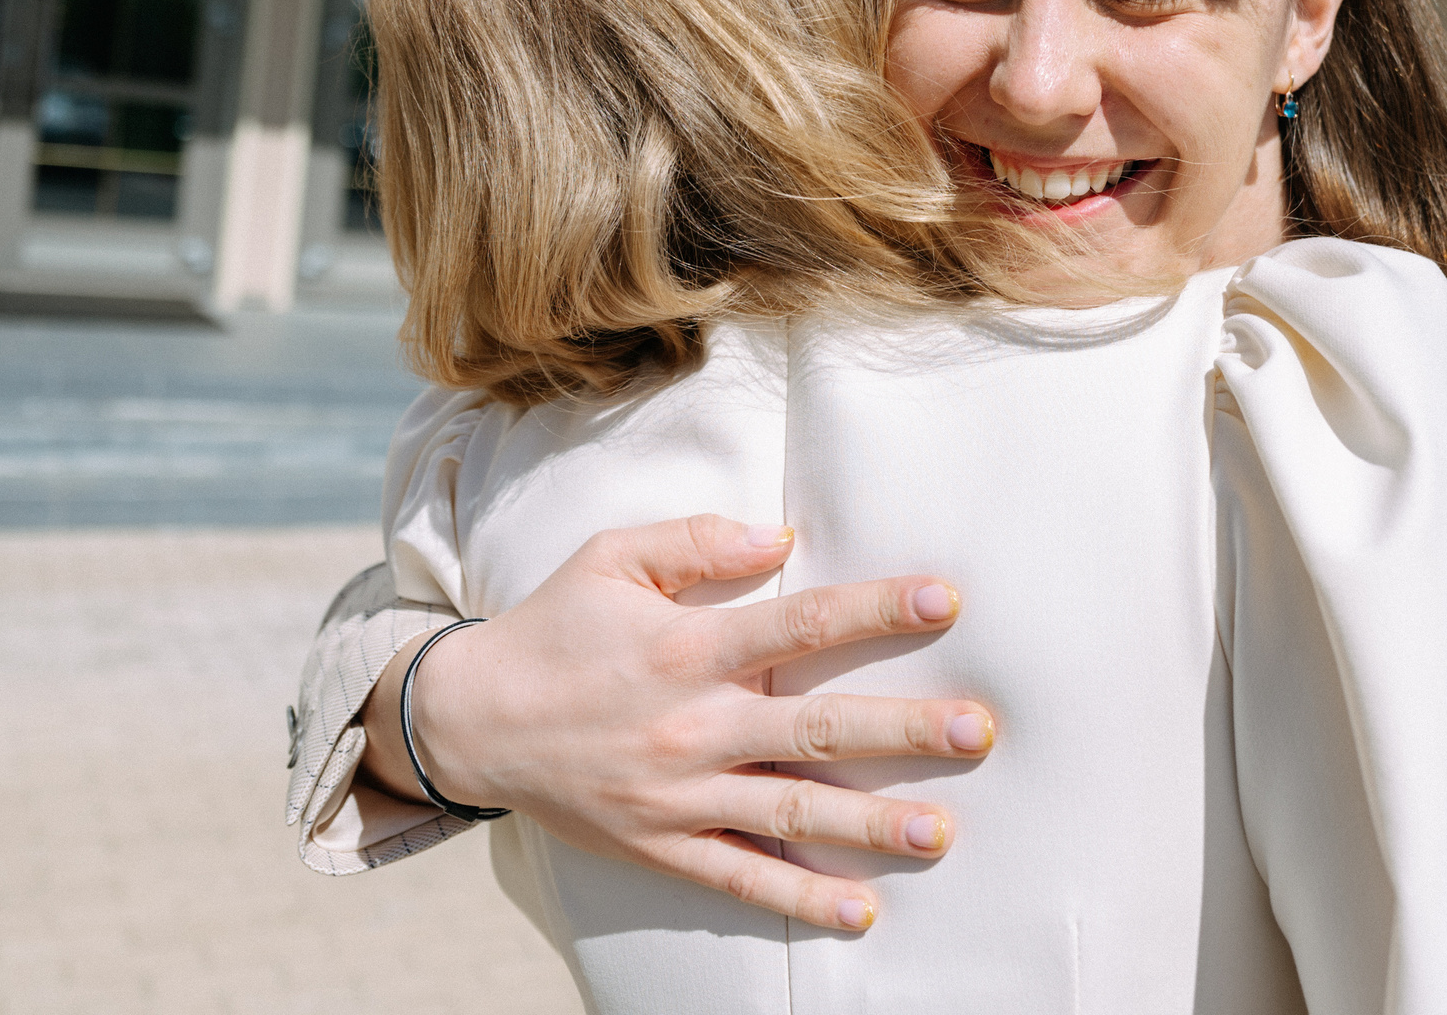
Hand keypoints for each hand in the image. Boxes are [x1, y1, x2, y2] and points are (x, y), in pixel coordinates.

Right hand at [360, 516, 990, 931]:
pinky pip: (741, 875)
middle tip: (976, 730)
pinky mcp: (661, 844)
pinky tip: (861, 909)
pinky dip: (800, 896)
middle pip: (815, 727)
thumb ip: (697, 541)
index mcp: (686, 646)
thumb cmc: (555, 628)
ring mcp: (679, 793)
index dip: (877, 608)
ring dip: (871, 823)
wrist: (470, 721)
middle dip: (903, 730)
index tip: (946, 598)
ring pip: (791, 809)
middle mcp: (690, 723)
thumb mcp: (613, 558)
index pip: (799, 624)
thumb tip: (781, 536)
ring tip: (942, 831)